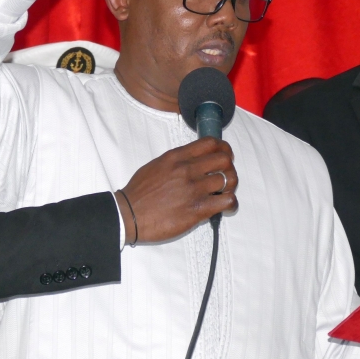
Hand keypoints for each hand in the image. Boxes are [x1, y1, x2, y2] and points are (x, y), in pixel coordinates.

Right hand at [116, 137, 238, 244]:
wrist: (129, 215)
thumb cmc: (139, 192)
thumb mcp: (156, 165)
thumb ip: (176, 160)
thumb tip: (193, 161)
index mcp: (177, 156)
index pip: (211, 143)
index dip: (223, 148)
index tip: (224, 155)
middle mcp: (187, 169)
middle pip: (224, 159)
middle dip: (229, 167)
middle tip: (225, 176)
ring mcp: (194, 189)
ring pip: (229, 179)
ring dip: (230, 186)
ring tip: (223, 193)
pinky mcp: (197, 209)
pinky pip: (227, 201)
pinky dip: (231, 204)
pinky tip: (225, 207)